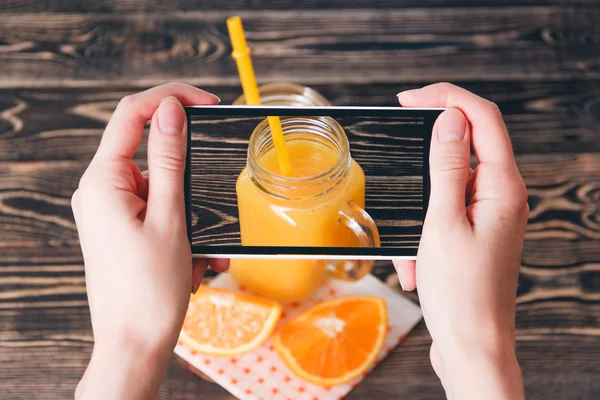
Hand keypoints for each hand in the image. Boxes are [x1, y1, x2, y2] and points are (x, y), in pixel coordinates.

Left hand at [72, 83, 228, 398]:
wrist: (134, 345)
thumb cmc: (148, 291)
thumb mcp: (169, 218)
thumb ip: (170, 159)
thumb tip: (170, 109)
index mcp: (102, 182)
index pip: (132, 114)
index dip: (171, 99)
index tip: (208, 104)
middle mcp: (101, 192)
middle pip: (152, 154)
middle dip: (191, 178)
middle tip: (212, 199)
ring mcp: (112, 211)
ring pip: (164, 190)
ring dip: (193, 215)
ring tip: (203, 255)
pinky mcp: (124, 228)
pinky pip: (161, 214)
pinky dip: (185, 231)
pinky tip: (195, 263)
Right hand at [394, 83, 527, 398]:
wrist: (472, 346)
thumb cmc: (460, 293)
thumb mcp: (442, 223)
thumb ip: (446, 167)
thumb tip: (450, 119)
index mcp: (503, 188)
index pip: (482, 119)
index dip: (446, 98)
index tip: (409, 98)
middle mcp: (502, 197)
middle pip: (464, 151)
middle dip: (425, 167)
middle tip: (399, 167)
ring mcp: (490, 217)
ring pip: (446, 192)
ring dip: (420, 215)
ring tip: (412, 255)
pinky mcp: (476, 235)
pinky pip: (443, 219)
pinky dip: (423, 237)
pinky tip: (416, 269)